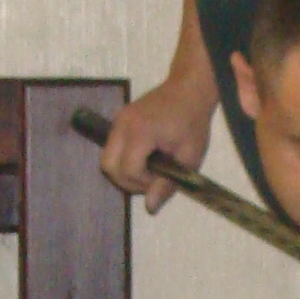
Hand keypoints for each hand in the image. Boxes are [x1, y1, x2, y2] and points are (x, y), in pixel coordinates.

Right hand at [100, 78, 216, 213]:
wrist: (189, 90)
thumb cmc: (193, 122)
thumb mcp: (189, 157)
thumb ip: (168, 183)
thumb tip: (149, 208)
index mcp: (141, 132)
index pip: (129, 170)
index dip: (143, 183)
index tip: (162, 178)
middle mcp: (122, 125)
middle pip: (108, 166)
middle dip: (127, 181)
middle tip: (151, 178)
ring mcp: (117, 121)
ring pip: (106, 159)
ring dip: (124, 172)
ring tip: (148, 169)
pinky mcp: (118, 120)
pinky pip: (111, 148)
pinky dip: (123, 160)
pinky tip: (144, 158)